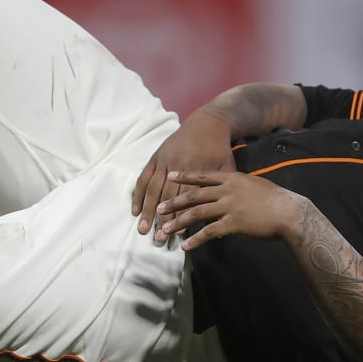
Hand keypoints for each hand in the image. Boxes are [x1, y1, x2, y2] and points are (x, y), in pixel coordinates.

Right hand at [132, 112, 236, 240]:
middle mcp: (177, 166)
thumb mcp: (227, 169)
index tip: (177, 235)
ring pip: (153, 189)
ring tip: (143, 228)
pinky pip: (143, 178)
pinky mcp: (155, 157)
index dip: (181, 217)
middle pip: (167, 197)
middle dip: (162, 219)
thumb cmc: (219, 149)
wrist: (208, 123)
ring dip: (147, 210)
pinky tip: (135, 209)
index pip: (186, 198)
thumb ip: (222, 192)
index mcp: (196, 170)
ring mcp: (163, 161)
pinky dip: (138, 194)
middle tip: (157, 238)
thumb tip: (220, 219)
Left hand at [156, 170, 306, 250]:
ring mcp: (230, 206)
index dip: (186, 176)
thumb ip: (238, 187)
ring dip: (179, 222)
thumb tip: (227, 192)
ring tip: (165, 229)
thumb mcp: (254, 185)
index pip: (204, 177)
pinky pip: (210, 232)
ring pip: (197, 213)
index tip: (170, 175)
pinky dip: (196, 240)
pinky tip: (186, 246)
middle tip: (159, 208)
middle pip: (195, 195)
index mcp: (232, 179)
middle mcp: (228, 191)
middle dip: (175, 202)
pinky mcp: (234, 223)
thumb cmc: (275, 199)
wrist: (289, 213)